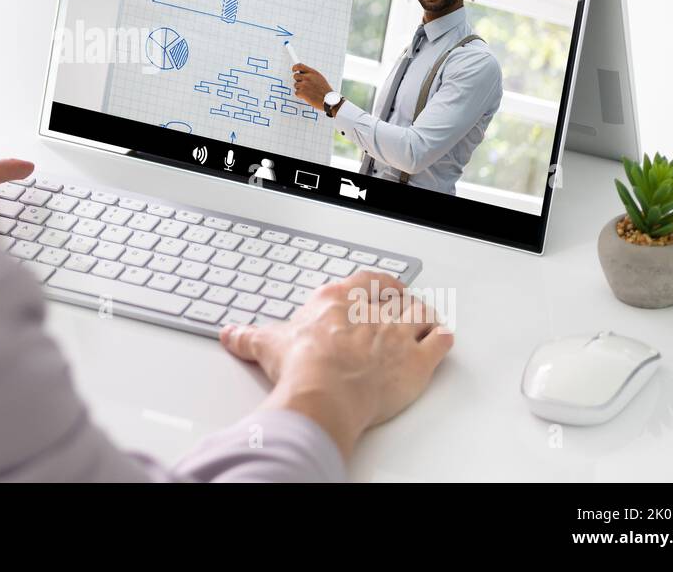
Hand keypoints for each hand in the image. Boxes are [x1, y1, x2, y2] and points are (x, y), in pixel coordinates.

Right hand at [219, 271, 452, 459]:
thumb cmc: (302, 365)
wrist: (324, 391)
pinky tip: (440, 342)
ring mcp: (398, 334)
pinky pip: (440, 344)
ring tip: (425, 322)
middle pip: (397, 298)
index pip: (369, 280)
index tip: (381, 288)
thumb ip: (249, 337)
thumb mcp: (268, 345)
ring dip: (424, 318)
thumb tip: (230, 334)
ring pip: (422, 315)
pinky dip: (442, 341)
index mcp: (340, 299)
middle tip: (402, 307)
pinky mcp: (417, 361)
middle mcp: (372, 312)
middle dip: (401, 302)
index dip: (379, 284)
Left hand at [291, 63, 332, 109]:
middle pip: (295, 76)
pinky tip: (308, 96)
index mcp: (313, 72)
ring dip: (300, 89)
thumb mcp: (319, 78)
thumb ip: (311, 74)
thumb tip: (302, 72)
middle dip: (298, 81)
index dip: (295, 67)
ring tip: (309, 92)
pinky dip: (301, 96)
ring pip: (296, 85)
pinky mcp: (302, 92)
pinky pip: (296, 92)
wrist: (329, 100)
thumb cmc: (324, 90)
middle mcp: (308, 77)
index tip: (293, 70)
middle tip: (304, 86)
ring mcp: (304, 84)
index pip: (299, 66)